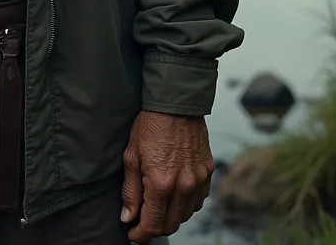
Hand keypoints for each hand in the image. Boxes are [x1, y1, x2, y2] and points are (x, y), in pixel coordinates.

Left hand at [120, 111, 213, 241]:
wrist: (176, 103)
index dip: (141, 234)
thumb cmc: (150, 125)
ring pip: (186, 214)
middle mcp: (184, 186)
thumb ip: (130, 191)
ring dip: (171, 216)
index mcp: (162, 183)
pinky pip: (198, 200)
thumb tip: (127, 217)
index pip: (153, 224)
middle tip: (142, 220)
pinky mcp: (208, 172)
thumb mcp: (131, 156)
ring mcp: (198, 180)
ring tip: (157, 205)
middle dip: (155, 226)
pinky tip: (175, 194)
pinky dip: (186, 203)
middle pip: (171, 224)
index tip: (133, 234)